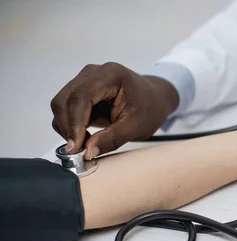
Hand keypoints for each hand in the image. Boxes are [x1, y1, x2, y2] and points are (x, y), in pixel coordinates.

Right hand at [51, 62, 178, 158]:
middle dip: (68, 127)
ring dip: (68, 127)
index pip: (81, 97)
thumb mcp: (137, 126)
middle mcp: (93, 73)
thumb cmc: (150, 108)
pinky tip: (85, 136)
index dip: (75, 123)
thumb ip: (112, 138)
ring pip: (61, 105)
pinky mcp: (81, 90)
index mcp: (111, 75)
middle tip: (79, 150)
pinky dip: (70, 125)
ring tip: (85, 143)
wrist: (155, 99)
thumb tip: (87, 151)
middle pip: (66, 100)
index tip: (75, 146)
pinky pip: (66, 109)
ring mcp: (85, 80)